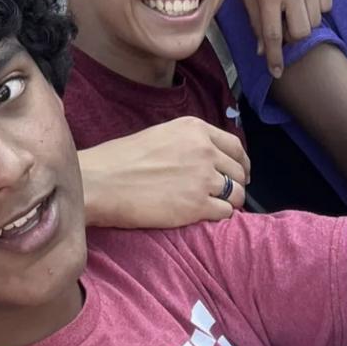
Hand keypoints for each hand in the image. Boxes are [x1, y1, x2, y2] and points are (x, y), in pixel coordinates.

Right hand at [78, 116, 249, 228]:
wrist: (105, 181)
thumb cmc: (124, 158)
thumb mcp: (162, 134)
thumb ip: (190, 143)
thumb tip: (207, 158)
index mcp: (195, 128)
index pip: (235, 146)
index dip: (241, 162)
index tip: (240, 172)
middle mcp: (204, 150)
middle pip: (239, 171)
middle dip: (237, 184)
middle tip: (229, 194)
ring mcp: (203, 178)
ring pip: (237, 194)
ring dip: (230, 202)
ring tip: (216, 207)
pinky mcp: (197, 206)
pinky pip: (225, 213)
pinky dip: (220, 217)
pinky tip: (207, 217)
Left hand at [238, 0, 332, 78]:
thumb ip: (255, 19)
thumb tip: (263, 49)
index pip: (273, 34)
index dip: (276, 57)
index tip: (277, 71)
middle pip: (301, 32)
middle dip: (292, 36)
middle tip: (283, 25)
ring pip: (315, 21)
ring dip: (303, 21)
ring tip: (292, 7)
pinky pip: (326, 5)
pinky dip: (316, 7)